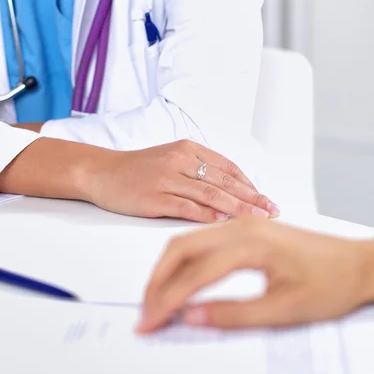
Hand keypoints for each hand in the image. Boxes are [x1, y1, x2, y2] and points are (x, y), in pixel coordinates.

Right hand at [86, 140, 278, 223]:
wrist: (101, 173)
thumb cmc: (136, 170)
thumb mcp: (169, 160)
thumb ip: (196, 171)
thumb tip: (227, 194)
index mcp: (187, 149)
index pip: (227, 167)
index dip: (250, 184)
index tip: (267, 199)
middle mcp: (180, 161)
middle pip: (224, 181)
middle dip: (252, 198)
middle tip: (273, 211)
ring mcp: (167, 179)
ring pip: (210, 194)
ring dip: (237, 208)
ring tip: (257, 219)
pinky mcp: (154, 198)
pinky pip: (187, 207)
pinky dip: (207, 215)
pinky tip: (224, 223)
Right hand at [138, 218, 373, 331]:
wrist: (358, 265)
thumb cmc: (332, 284)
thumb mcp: (285, 310)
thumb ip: (234, 315)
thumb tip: (192, 318)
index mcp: (251, 245)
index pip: (194, 274)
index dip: (167, 301)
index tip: (150, 323)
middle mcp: (240, 229)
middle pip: (179, 250)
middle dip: (156, 283)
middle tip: (146, 313)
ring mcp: (240, 227)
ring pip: (186, 243)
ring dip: (165, 272)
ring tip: (157, 302)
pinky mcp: (243, 232)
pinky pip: (199, 242)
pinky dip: (180, 263)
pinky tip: (178, 282)